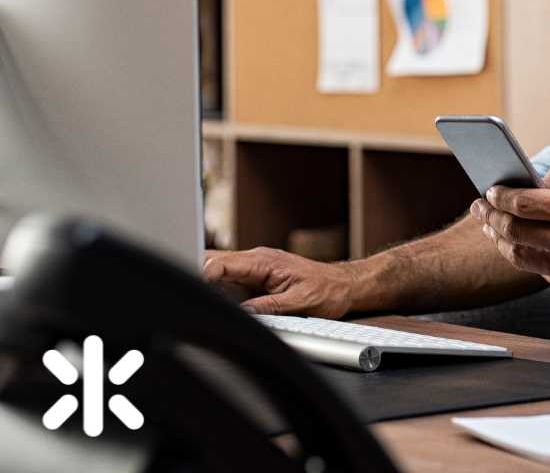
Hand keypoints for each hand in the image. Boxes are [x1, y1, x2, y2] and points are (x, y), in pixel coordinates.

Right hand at [203, 247, 360, 317]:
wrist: (342, 285)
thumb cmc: (326, 290)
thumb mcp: (299, 302)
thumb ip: (268, 307)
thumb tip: (242, 314)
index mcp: (265, 261)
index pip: (224, 262)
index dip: (203, 273)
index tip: (191, 287)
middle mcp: (257, 259)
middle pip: (216, 260)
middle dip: (195, 271)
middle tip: (182, 290)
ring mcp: (256, 265)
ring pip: (219, 266)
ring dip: (202, 277)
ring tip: (189, 294)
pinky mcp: (257, 274)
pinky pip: (229, 275)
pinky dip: (214, 282)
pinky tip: (205, 294)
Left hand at [470, 157, 549, 298]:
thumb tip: (536, 181)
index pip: (526, 204)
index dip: (501, 196)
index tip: (490, 191)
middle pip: (515, 232)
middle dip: (492, 217)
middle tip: (481, 207)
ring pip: (521, 257)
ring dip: (501, 240)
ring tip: (492, 226)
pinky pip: (541, 271)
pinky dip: (527, 255)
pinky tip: (520, 242)